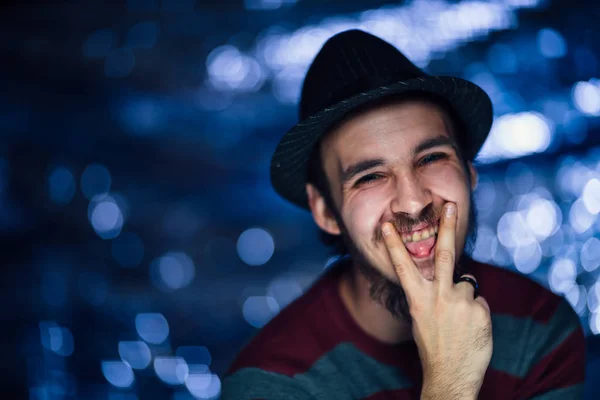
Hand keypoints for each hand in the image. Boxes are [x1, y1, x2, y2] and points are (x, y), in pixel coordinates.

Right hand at [381, 202, 492, 398]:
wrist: (450, 375)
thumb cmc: (433, 346)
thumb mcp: (421, 318)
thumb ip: (431, 295)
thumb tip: (449, 279)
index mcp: (418, 299)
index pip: (403, 266)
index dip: (395, 244)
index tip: (389, 225)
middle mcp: (438, 296)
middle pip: (443, 254)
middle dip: (447, 227)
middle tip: (452, 206)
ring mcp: (461, 302)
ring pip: (467, 286)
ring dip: (464, 300)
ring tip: (459, 322)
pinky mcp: (480, 310)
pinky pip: (479, 301)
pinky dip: (476, 312)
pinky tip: (470, 329)